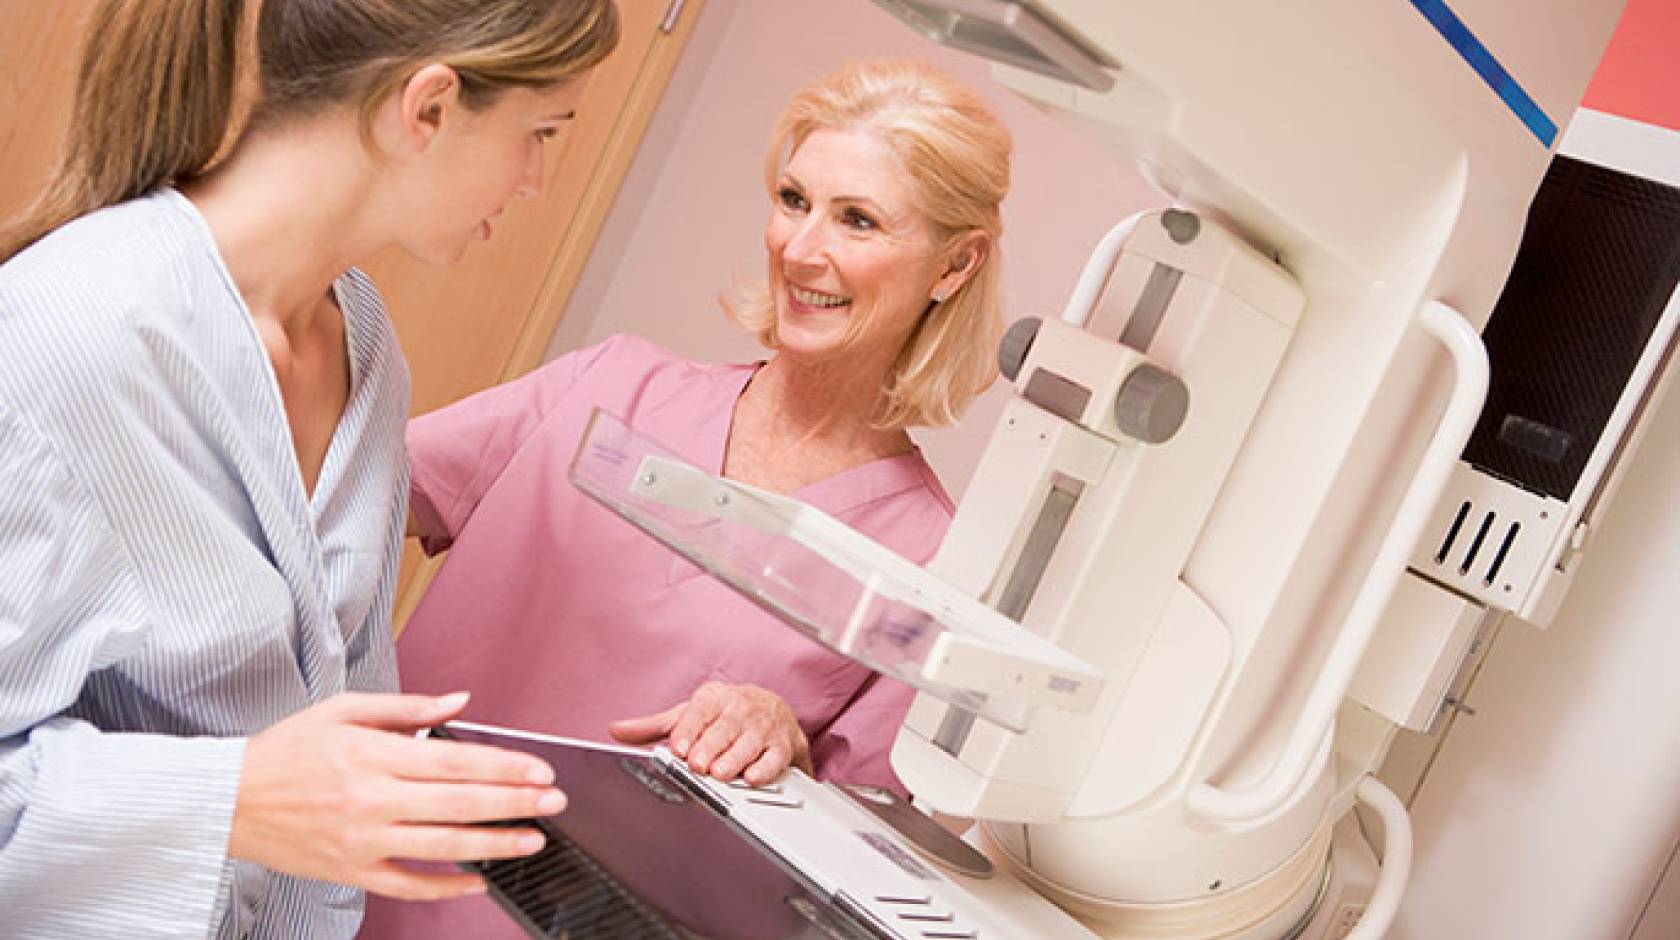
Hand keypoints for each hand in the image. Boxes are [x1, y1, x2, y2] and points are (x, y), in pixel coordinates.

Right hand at [229, 692, 564, 900]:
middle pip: (457, 805)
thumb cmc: (287, 750)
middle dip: (514, 804)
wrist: (227, 801)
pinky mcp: (351, 872)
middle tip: (555, 802)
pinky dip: (446, 887)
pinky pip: (408, 886)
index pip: (453, 762)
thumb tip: (460, 702)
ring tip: (534, 840)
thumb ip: (407, 708)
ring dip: (494, 845)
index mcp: (372, 755)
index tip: (540, 770)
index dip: (503, 767)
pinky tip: (478, 881)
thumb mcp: (344, 710)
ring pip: (441, 847)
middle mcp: (370, 800)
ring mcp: (362, 841)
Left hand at [609, 681, 812, 785]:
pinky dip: (766, 768)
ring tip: (721, 773)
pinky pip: (776, 757)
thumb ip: (655, 726)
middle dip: (710, 747)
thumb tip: (617, 731)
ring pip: (749, 743)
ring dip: (735, 759)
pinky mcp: (784, 744)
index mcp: (714, 698)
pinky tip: (753, 777)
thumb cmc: (725, 714)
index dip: (688, 730)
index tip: (678, 747)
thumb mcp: (690, 714)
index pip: (699, 711)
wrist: (774, 708)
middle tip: (698, 764)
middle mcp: (740, 709)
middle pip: (724, 728)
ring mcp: (763, 727)